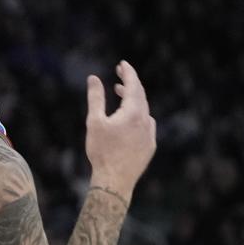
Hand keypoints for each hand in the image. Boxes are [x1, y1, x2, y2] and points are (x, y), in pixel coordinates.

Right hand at [85, 61, 155, 200]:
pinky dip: (138, 114)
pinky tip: (130, 118)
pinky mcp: (150, 146)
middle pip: (141, 96)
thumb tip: (93, 78)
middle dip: (130, 82)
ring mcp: (150, 135)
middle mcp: (145, 121)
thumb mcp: (94, 121)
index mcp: (133, 113)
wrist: (115, 180)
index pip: (133, 85)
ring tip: (120, 93)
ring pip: (144, 110)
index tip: (122, 63)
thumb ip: (95, 97)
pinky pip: (147, 123)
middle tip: (120, 73)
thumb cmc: (102, 151)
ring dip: (133, 99)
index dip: (128, 72)